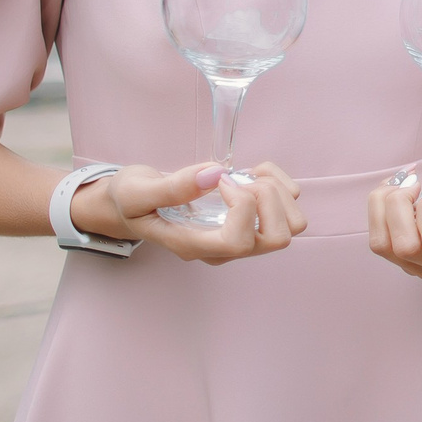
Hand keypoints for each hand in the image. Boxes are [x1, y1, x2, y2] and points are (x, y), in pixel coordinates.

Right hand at [71, 160, 305, 263]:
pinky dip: (280, 183)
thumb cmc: (131, 201)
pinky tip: (253, 172)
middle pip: (277, 238)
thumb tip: (214, 175)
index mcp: (195, 245)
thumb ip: (171, 187)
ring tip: (250, 174)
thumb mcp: (136, 191)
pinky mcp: (252, 221)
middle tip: (239, 177)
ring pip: (291, 226)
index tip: (221, 181)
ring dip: (279, 191)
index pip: (239, 242)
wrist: (130, 206)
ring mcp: (241, 238)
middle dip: (267, 198)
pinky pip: (289, 207)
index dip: (243, 207)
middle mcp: (224, 249)